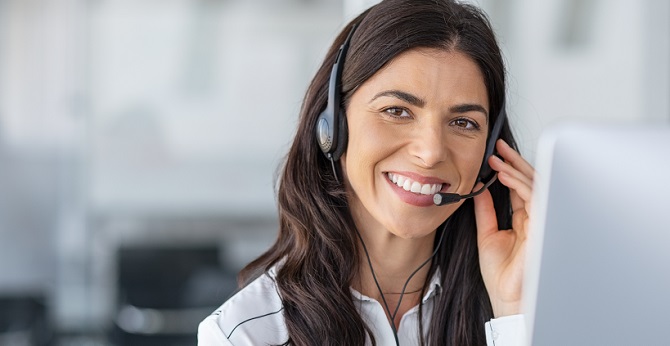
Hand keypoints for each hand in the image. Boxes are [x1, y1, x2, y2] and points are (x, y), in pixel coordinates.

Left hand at [473, 139, 534, 317]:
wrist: (508, 297)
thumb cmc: (502, 275)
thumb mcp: (487, 234)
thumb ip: (485, 210)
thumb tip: (478, 189)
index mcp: (523, 219)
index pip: (519, 188)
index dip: (508, 169)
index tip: (495, 155)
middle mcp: (534, 218)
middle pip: (530, 182)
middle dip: (515, 161)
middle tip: (499, 147)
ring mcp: (540, 221)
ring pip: (535, 186)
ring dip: (515, 169)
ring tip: (498, 159)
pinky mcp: (542, 226)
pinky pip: (534, 198)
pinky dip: (519, 184)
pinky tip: (504, 175)